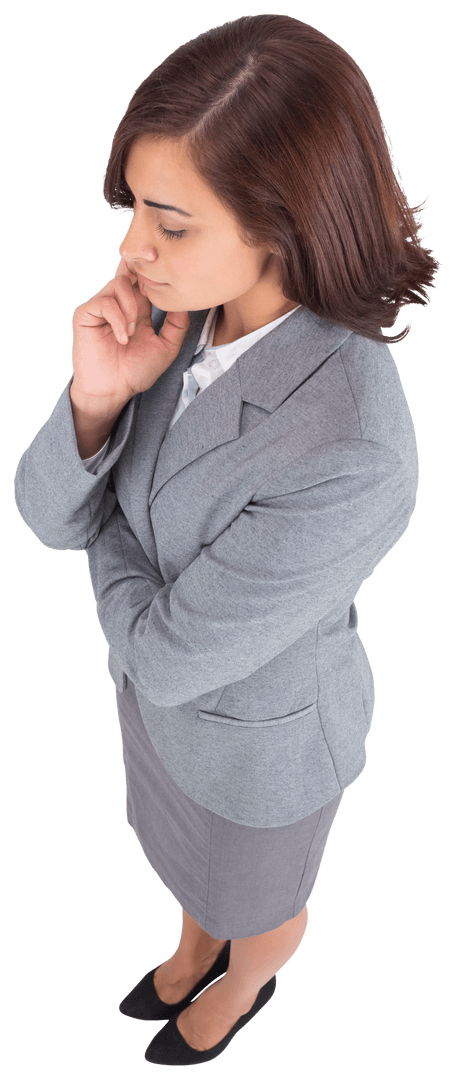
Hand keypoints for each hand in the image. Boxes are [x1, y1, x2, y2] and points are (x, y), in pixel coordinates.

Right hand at [70, 257, 190, 406]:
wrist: (112, 390)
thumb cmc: (135, 372)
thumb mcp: (166, 348)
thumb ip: (177, 326)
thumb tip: (185, 301)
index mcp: (138, 306)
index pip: (144, 276)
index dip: (155, 272)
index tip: (169, 278)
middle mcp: (119, 302)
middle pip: (129, 268)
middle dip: (142, 271)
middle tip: (153, 286)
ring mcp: (102, 306)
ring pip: (119, 283)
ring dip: (131, 306)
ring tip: (133, 331)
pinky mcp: (86, 314)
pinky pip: (104, 303)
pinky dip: (118, 318)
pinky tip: (123, 338)